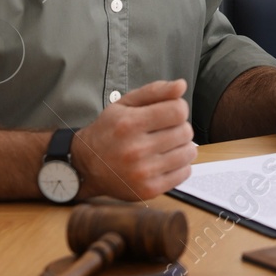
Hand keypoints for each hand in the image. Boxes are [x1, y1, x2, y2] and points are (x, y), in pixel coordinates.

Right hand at [71, 79, 196, 200]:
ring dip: (182, 146)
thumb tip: (182, 85)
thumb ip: (155, 91)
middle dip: (179, 127)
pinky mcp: (148, 190)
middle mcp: (135, 149)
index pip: (178, 111)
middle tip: (163, 131)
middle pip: (185, 131)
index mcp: (130, 124)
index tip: (168, 113)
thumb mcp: (125, 104)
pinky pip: (185, 172)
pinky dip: (180, 165)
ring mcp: (142, 172)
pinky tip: (165, 161)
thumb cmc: (109, 130)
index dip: (177, 108)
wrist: (86, 166)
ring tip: (165, 145)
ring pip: (188, 152)